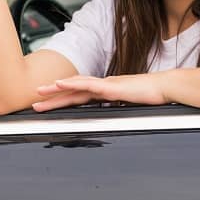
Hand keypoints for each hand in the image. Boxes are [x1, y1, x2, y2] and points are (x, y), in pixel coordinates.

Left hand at [32, 74, 167, 111]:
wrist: (166, 88)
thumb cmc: (151, 97)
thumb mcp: (129, 107)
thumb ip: (116, 109)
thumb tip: (109, 116)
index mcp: (105, 92)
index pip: (78, 96)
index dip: (62, 100)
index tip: (47, 105)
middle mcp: (102, 86)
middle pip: (71, 91)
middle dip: (52, 97)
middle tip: (33, 102)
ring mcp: (105, 85)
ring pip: (75, 86)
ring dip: (56, 89)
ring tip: (39, 92)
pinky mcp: (111, 87)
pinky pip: (88, 84)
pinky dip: (73, 83)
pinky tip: (61, 84)